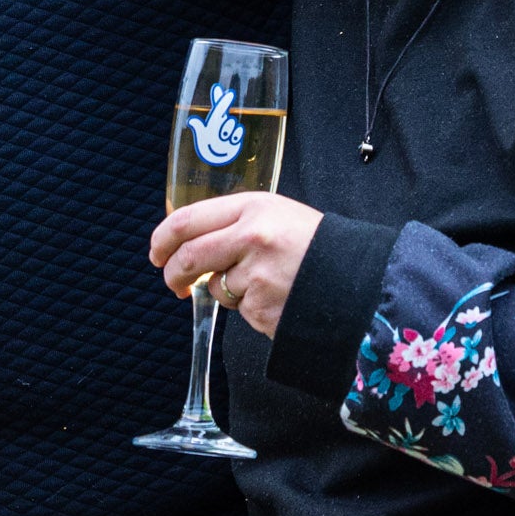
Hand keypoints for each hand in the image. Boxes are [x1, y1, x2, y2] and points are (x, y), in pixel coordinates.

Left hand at [150, 192, 322, 337]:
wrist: (357, 278)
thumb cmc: (314, 245)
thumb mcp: (277, 215)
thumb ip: (235, 222)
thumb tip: (189, 241)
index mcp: (254, 207)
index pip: (187, 220)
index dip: (163, 239)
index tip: (157, 253)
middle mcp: (252, 237)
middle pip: (189, 256)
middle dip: (173, 273)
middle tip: (174, 283)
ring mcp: (256, 274)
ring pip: (215, 285)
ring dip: (227, 289)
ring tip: (264, 282)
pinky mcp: (261, 306)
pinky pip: (239, 308)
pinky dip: (249, 306)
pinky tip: (277, 297)